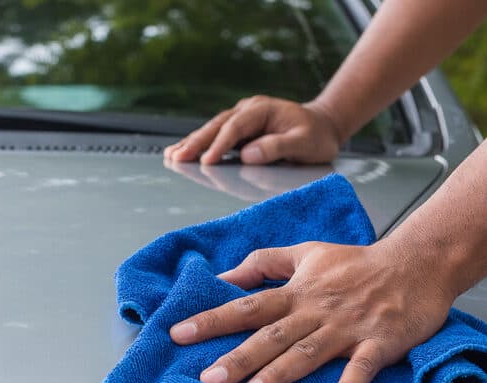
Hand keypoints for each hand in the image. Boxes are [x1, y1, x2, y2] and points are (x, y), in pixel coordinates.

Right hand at [164, 96, 340, 165]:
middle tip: (176, 158)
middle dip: (196, 143)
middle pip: (217, 126)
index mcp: (262, 109)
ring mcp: (242, 119)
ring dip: (192, 143)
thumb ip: (278, 147)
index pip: (235, 127)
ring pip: (212, 130)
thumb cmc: (316, 136)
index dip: (219, 145)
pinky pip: (217, 137)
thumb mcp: (304, 143)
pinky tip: (183, 153)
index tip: (206, 161)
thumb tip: (247, 155)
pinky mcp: (240, 130)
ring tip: (171, 156)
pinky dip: (200, 145)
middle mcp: (248, 110)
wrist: (323, 126)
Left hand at [170, 239, 453, 382]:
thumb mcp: (307, 252)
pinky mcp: (378, 342)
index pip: (248, 306)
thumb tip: (225, 276)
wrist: (415, 264)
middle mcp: (316, 310)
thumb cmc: (356, 263)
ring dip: (279, 375)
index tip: (180, 334)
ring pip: (307, 353)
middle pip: (272, 335)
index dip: (213, 319)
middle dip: (239, 357)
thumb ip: (265, 262)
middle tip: (209, 379)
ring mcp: (347, 327)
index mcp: (298, 291)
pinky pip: (360, 369)